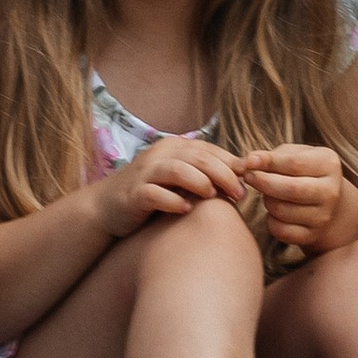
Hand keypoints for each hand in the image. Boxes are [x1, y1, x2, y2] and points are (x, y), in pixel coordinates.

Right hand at [96, 133, 249, 238]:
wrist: (107, 207)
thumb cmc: (152, 193)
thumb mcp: (178, 179)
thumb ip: (203, 174)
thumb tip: (241, 177)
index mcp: (175, 147)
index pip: (209, 150)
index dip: (231, 163)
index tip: (250, 180)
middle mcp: (161, 155)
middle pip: (198, 158)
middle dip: (222, 174)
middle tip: (239, 193)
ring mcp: (145, 173)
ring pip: (177, 170)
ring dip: (199, 182)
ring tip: (214, 196)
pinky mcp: (133, 194)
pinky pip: (154, 194)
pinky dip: (172, 201)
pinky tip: (185, 210)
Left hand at [235, 142, 345, 256]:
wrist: (327, 203)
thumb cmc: (303, 171)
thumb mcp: (293, 155)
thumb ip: (269, 157)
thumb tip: (240, 165)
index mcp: (328, 164)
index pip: (294, 163)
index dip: (268, 162)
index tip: (249, 161)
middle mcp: (330, 191)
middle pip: (291, 189)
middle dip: (264, 182)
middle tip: (248, 177)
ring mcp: (323, 216)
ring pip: (283, 211)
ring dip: (267, 201)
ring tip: (266, 194)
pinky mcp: (312, 236)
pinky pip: (281, 231)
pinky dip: (270, 221)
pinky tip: (273, 212)